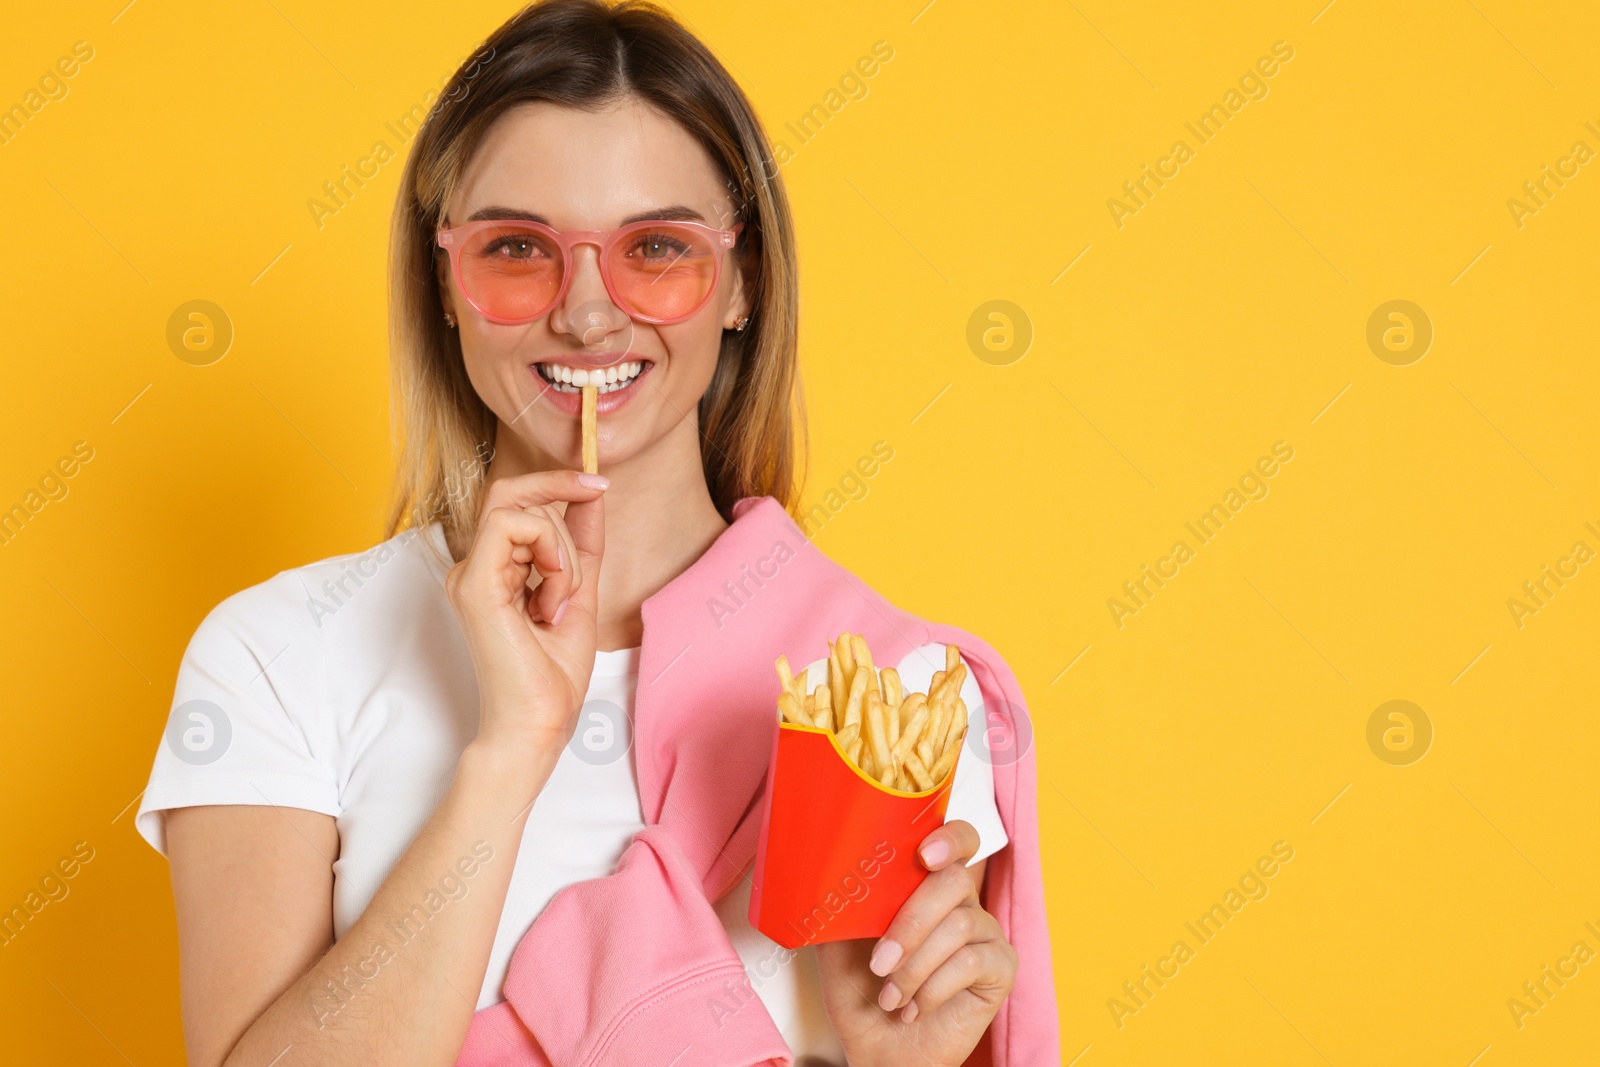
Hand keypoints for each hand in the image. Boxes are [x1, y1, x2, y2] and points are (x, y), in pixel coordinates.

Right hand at [444, 469, 606, 756]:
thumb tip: (591, 495)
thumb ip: (582, 544)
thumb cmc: (552, 673)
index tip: (599, 485)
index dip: (555, 483)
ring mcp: (468, 575)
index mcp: (493, 571)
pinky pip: (512, 527)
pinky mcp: (473, 583)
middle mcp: (474, 568)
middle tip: (597, 491)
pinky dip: (550, 556)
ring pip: (522, 512)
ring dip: (563, 550)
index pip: (514, 502)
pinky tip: (552, 601)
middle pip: (509, 493)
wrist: (540, 721)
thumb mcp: (578, 591)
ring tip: (562, 602)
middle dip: (558, 486)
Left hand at [815, 821, 1016, 1065]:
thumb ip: (840, 902)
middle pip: (953, 882)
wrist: (880, 1051)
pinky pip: (972, 963)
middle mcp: (963, 902)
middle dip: (909, 923)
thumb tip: (820, 867)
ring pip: (959, 925)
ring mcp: (985, 934)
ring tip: (890, 996)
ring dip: (915, 966)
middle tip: (879, 962)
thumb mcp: (836, 943)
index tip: (923, 855)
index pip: (956, 840)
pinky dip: (934, 988)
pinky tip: (915, 1007)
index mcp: (926, 886)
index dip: (948, 838)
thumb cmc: (861, 995)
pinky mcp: (1000, 969)